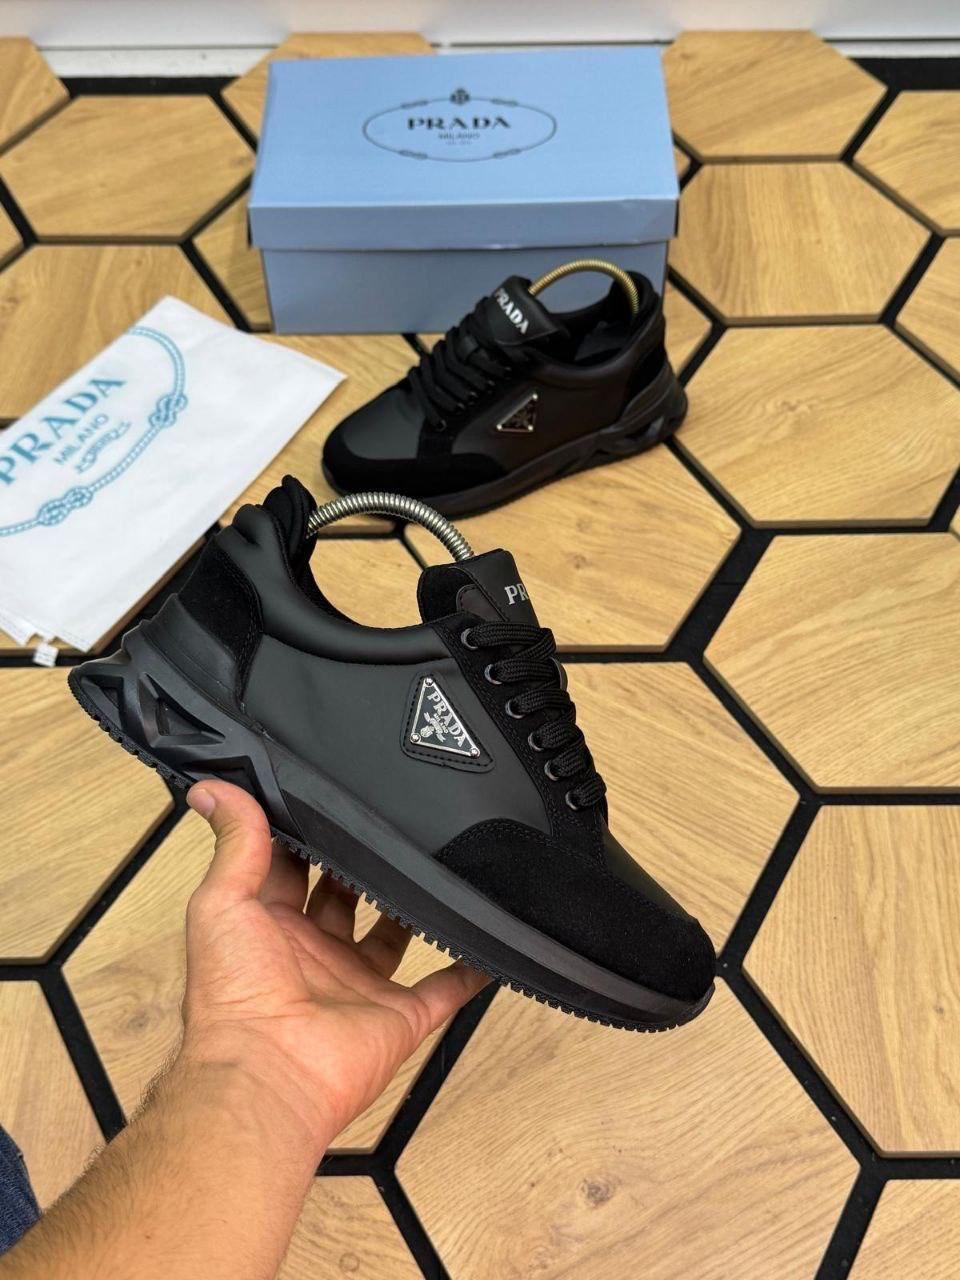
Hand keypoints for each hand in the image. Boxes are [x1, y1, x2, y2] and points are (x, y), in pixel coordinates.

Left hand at [180, 781, 488, 1157]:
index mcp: (269, 927)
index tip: (329, 790)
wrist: (268, 1076)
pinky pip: (443, 991)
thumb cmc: (233, 992)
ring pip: (392, 937)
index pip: (290, 868)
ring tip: (435, 859)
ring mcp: (358, 987)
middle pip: (344, 898)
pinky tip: (488, 940)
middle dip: (360, 862)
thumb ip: (233, 843)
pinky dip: (468, 970)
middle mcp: (313, 954)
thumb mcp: (222, 902)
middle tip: (389, 815)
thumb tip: (211, 787)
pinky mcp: (400, 1016)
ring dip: (411, 906)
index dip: (306, 833)